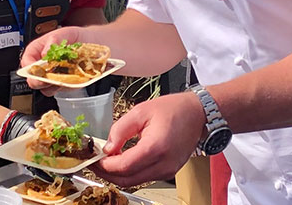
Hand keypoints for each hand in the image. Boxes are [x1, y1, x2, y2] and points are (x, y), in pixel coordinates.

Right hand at [22, 26, 84, 93]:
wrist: (91, 42)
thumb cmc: (75, 37)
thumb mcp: (65, 33)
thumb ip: (55, 40)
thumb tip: (45, 53)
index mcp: (37, 51)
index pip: (26, 62)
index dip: (30, 68)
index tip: (39, 70)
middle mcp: (42, 66)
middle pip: (33, 79)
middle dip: (41, 81)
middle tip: (50, 77)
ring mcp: (52, 76)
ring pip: (47, 89)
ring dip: (55, 85)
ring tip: (65, 77)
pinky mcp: (63, 84)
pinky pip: (62, 90)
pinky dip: (67, 86)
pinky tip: (74, 78)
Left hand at [90, 91, 205, 186]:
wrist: (198, 114)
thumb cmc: (174, 109)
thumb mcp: (141, 111)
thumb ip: (120, 129)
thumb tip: (107, 147)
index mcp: (156, 147)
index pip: (123, 166)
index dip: (104, 164)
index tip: (93, 157)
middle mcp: (163, 164)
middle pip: (126, 180)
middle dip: (107, 173)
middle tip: (94, 162)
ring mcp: (167, 171)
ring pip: (134, 182)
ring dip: (117, 174)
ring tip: (106, 160)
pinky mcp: (168, 172)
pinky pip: (143, 178)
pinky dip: (129, 172)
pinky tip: (122, 161)